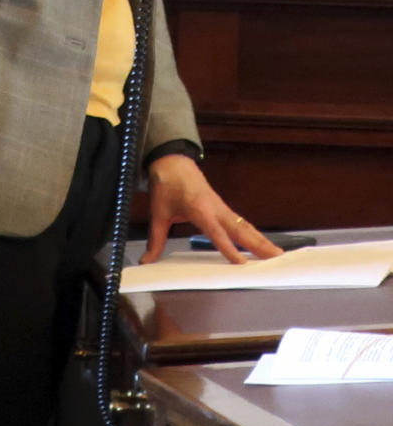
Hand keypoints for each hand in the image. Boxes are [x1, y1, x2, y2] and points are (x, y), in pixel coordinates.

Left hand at [140, 154, 282, 264]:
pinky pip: (242, 223)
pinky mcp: (223, 208)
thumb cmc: (166, 185)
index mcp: (200, 209)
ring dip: (262, 240)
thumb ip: (155, 239)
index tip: (242, 263)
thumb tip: (147, 260)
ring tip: (278, 255)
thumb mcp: (157, 212)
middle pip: (240, 230)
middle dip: (259, 245)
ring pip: (245, 227)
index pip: (217, 233)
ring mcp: (222, 208)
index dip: (229, 248)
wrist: (172, 162)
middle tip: (276, 260)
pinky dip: (254, 234)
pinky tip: (263, 244)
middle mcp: (216, 209)